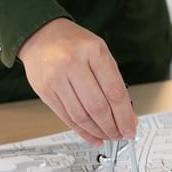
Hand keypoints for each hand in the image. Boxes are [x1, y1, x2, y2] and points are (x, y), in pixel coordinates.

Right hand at [18, 18, 136, 145]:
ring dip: (98, 131)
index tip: (131, 128)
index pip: (114, 91)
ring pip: (81, 116)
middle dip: (112, 127)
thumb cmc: (74, 44)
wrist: (40, 35)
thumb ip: (113, 81)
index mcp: (93, 51)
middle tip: (120, 135)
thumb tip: (126, 115)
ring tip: (108, 136)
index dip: (124, 115)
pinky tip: (93, 136)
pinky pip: (66, 118)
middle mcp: (73, 63)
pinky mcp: (45, 91)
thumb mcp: (99, 52)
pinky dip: (82, 131)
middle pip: (98, 107)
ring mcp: (56, 78)